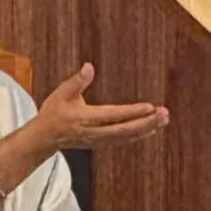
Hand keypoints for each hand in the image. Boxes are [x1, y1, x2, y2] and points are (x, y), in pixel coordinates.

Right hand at [0, 63, 166, 199]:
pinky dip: (140, 135)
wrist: (45, 138)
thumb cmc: (54, 112)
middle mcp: (94, 132)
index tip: (150, 107)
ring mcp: (99, 140)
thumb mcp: (61, 93)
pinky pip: (124, 140)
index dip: (132, 113)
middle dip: (146, 122)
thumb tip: (89, 66)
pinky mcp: (102, 144)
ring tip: (164, 119)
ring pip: (127, 137)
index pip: (113, 115)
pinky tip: (153, 128)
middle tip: (164, 113)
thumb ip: (77, 81)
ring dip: (147, 129)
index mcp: (85, 118)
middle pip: (125, 130)